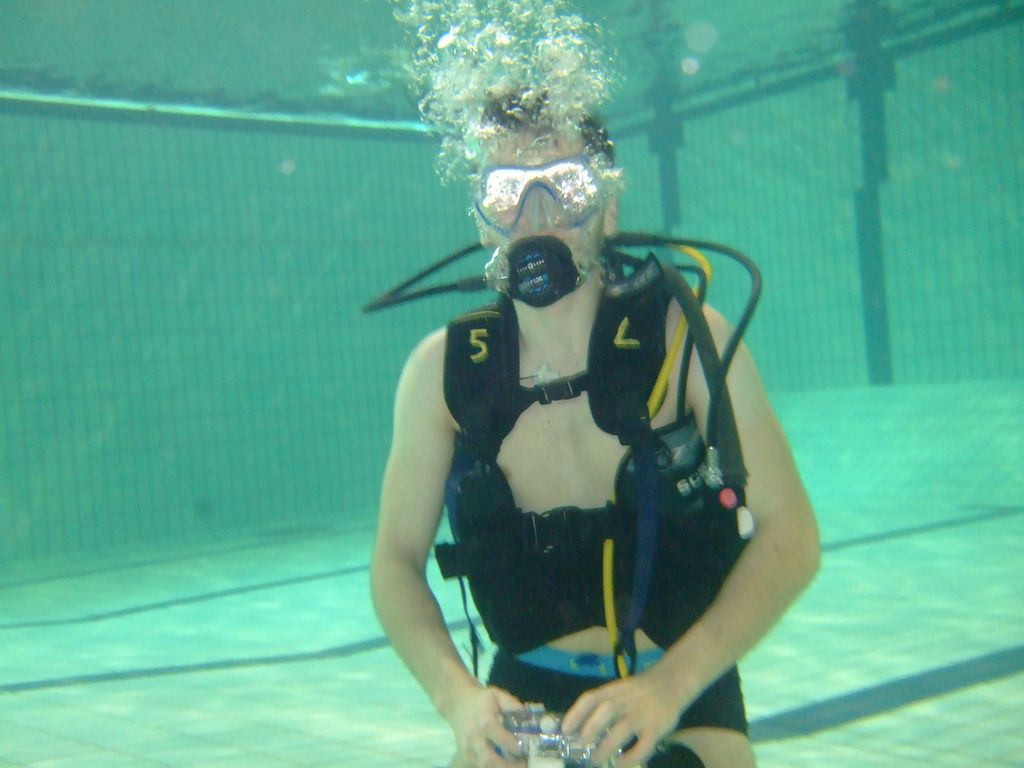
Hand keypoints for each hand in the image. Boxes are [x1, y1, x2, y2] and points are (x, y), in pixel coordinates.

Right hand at [446, 685, 525, 767]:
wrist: (457, 702)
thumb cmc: (481, 699)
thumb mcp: (498, 695)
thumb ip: (513, 705)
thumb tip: (529, 717)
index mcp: (484, 720)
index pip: (496, 734)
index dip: (510, 743)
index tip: (524, 749)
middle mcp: (474, 737)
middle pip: (488, 759)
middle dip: (507, 766)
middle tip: (524, 764)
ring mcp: (467, 749)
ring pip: (483, 766)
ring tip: (517, 765)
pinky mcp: (464, 756)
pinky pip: (478, 767)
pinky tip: (503, 764)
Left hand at [561, 668, 686, 766]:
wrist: (672, 682)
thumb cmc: (639, 690)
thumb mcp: (619, 690)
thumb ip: (603, 705)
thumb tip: (578, 728)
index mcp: (614, 690)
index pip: (591, 698)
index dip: (576, 713)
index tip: (565, 730)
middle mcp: (627, 700)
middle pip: (605, 711)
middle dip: (589, 729)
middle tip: (581, 745)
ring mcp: (643, 713)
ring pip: (622, 729)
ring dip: (606, 746)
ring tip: (596, 759)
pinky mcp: (658, 727)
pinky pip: (644, 745)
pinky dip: (631, 757)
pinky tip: (620, 763)